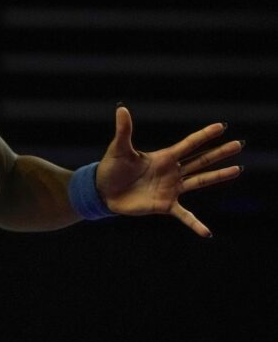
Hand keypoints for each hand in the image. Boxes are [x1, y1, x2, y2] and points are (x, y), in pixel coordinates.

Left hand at [97, 106, 242, 236]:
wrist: (102, 191)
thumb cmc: (111, 168)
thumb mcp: (119, 149)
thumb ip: (124, 131)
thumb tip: (121, 108)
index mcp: (163, 157)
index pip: (188, 144)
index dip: (204, 135)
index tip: (222, 127)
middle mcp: (171, 172)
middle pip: (200, 160)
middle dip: (219, 153)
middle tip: (239, 144)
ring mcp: (170, 189)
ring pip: (200, 181)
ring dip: (218, 176)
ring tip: (237, 170)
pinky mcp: (164, 205)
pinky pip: (184, 216)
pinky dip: (195, 224)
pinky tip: (207, 232)